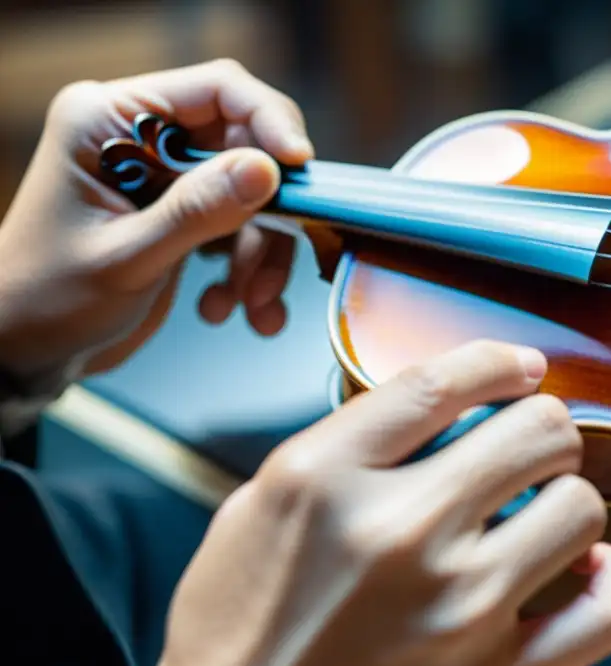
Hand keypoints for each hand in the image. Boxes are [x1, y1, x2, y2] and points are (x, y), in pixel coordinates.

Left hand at [0, 59, 312, 380]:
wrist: (29, 348)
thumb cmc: (48, 298)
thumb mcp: (126, 258)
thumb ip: (197, 212)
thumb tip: (267, 170)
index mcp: (112, 120)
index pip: (216, 90)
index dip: (268, 121)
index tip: (299, 166)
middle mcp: (145, 138)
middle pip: (246, 148)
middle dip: (270, 213)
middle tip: (273, 269)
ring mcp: (167, 178)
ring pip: (254, 197)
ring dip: (264, 255)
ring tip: (251, 305)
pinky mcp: (184, 216)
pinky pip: (244, 229)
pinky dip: (249, 272)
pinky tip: (224, 308)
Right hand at [133, 340, 610, 665]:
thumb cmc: (237, 637)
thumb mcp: (257, 507)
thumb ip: (341, 448)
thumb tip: (435, 411)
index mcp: (326, 480)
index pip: (440, 382)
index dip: (496, 361)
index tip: (521, 367)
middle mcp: (399, 533)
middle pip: (534, 433)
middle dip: (543, 430)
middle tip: (532, 449)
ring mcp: (457, 609)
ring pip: (579, 508)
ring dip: (569, 499)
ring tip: (545, 513)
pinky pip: (604, 614)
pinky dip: (610, 581)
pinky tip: (588, 568)